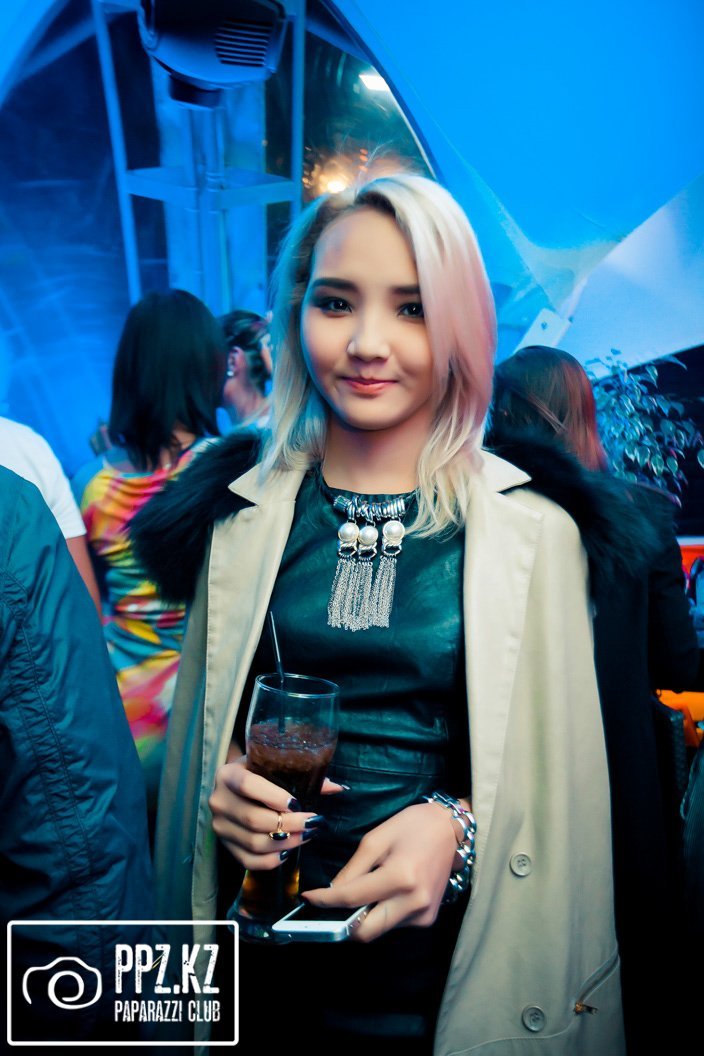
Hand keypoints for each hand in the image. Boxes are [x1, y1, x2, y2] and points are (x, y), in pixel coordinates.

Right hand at [209, 755, 343, 870]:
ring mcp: (219, 827)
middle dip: (289, 824)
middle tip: (313, 822)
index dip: (274, 796)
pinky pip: (250, 861)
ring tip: (307, 835)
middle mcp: (218, 801)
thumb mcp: (273, 767)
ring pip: (254, 843)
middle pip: (254, 819)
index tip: (298, 803)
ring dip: (286, 842)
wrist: (234, 787)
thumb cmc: (259, 773)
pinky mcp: (225, 846)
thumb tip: (338, 788)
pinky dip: (273, 859)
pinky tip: (289, 850)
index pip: (248, 786)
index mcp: (227, 775)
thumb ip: (303, 775)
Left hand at [301, 802, 458, 941]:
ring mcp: (423, 914)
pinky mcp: (428, 919)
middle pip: (365, 931)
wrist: (450, 830)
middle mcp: (414, 902)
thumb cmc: (412, 826)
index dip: (325, 901)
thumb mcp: (376, 839)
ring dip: (362, 919)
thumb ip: (353, 869)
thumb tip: (332, 892)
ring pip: (379, 930)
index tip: (308, 899)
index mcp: (400, 877)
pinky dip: (381, 915)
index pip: (352, 899)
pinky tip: (382, 895)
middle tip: (327, 909)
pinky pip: (394, 925)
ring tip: (358, 896)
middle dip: (342, 924)